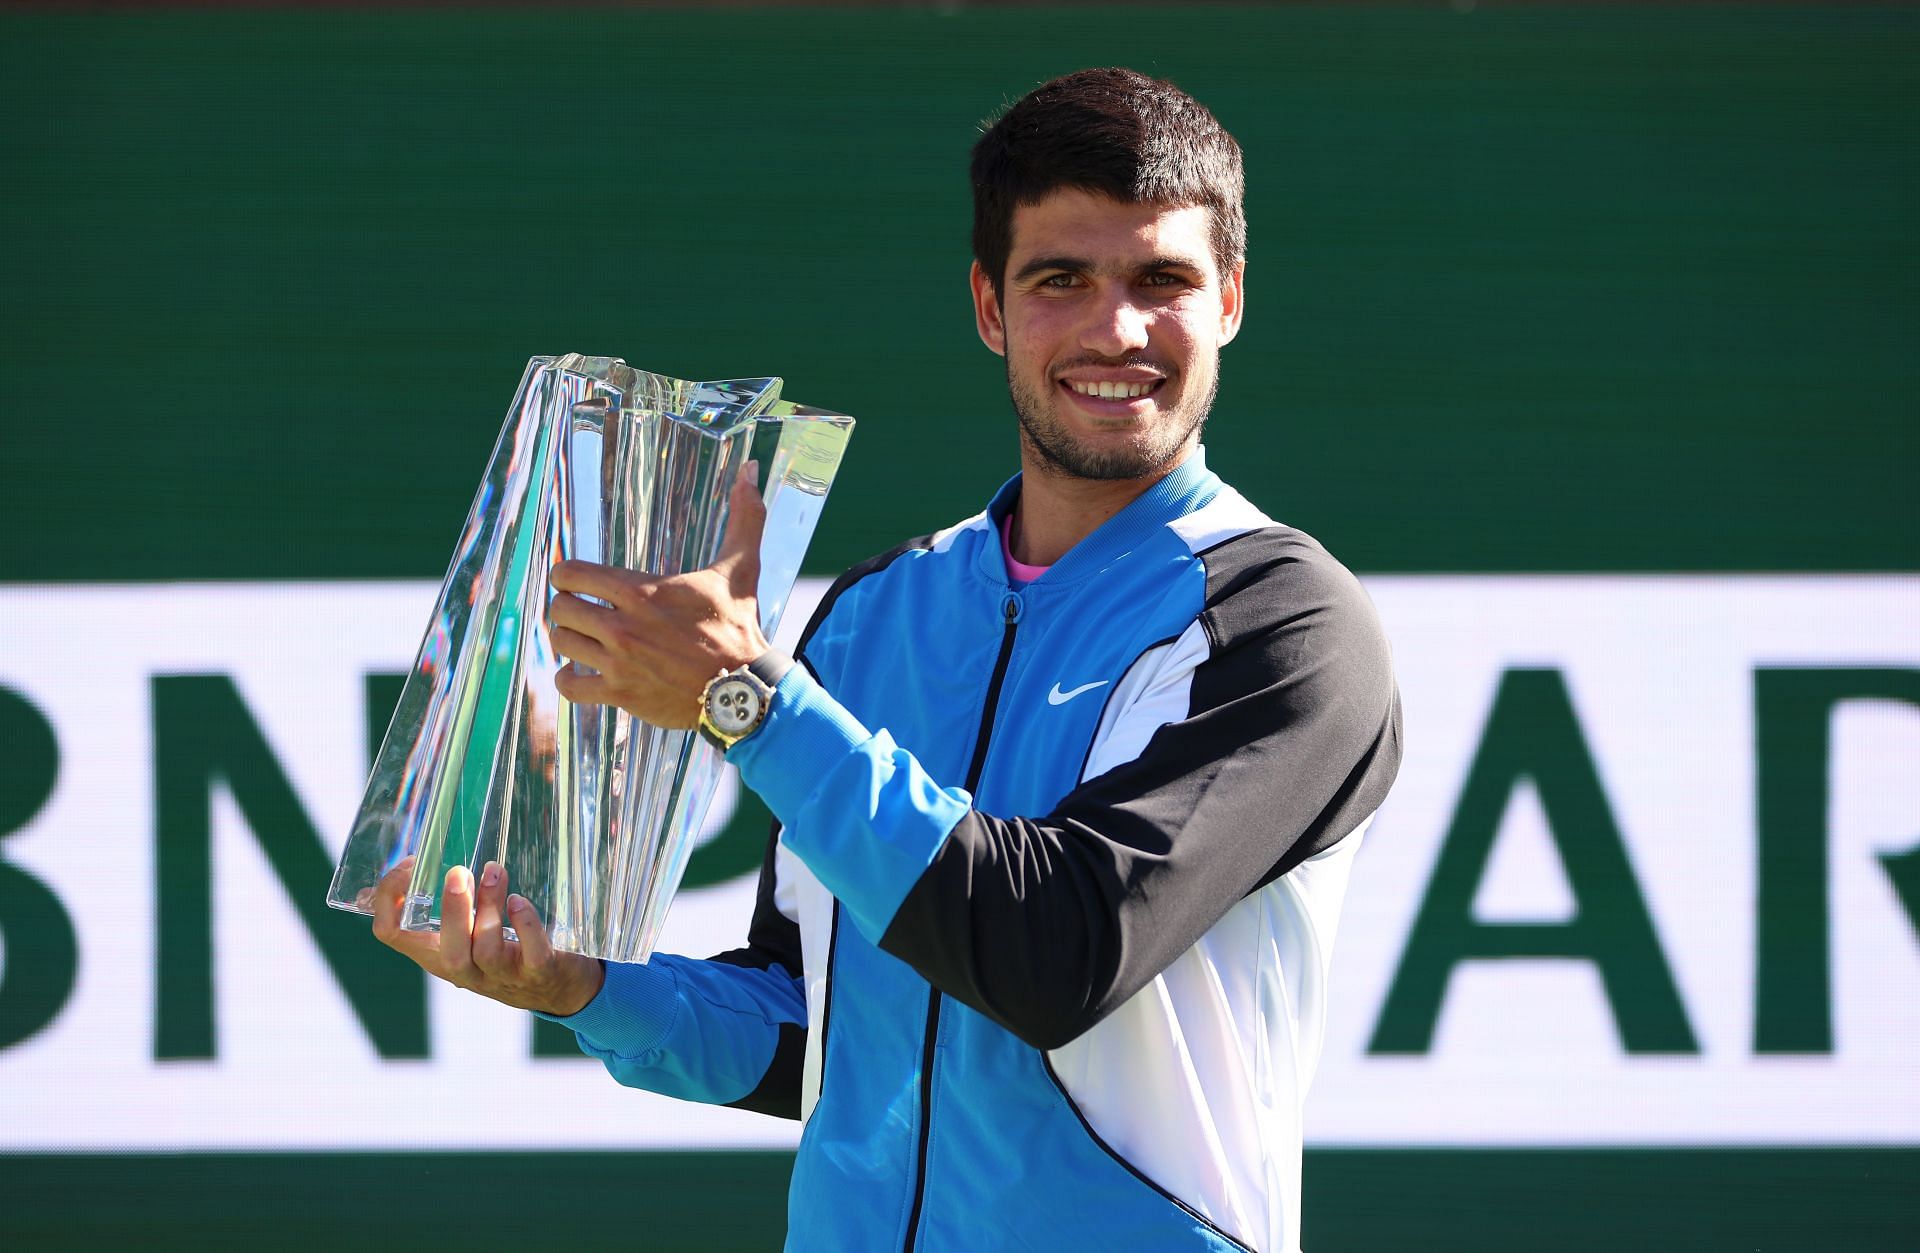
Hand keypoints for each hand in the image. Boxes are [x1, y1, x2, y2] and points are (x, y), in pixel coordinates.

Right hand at [371, 856, 604, 1016]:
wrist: (558, 989)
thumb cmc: (504, 952)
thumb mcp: (465, 934)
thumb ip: (443, 908)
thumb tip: (392, 879)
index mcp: (438, 954)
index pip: (393, 934)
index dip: (390, 900)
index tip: (410, 865)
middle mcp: (465, 970)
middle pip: (447, 952)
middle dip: (451, 910)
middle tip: (457, 872)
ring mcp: (503, 975)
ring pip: (486, 950)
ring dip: (489, 907)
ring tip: (495, 871)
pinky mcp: (539, 973)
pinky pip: (532, 954)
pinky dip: (526, 926)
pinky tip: (520, 902)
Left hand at [549, 461, 770, 728]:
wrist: (745, 689)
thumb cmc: (739, 627)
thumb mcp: (740, 569)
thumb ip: (744, 518)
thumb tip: (752, 469)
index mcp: (641, 591)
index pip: (570, 573)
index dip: (567, 575)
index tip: (576, 581)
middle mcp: (623, 625)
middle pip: (559, 608)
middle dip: (567, 606)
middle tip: (582, 610)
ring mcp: (619, 662)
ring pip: (561, 643)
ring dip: (569, 640)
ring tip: (584, 639)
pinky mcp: (621, 694)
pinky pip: (569, 686)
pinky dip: (570, 679)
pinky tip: (583, 672)